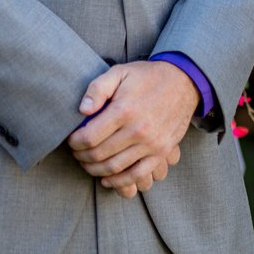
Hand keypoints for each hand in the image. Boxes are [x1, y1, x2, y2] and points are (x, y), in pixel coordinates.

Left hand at [70, 56, 198, 191]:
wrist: (183, 82)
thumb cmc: (146, 77)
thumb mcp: (119, 72)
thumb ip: (98, 89)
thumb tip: (82, 110)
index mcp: (124, 110)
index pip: (89, 137)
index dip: (74, 142)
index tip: (71, 140)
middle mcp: (138, 130)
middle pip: (99, 154)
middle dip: (82, 156)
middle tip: (76, 152)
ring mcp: (152, 144)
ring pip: (115, 167)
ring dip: (95, 170)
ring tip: (87, 164)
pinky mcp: (162, 152)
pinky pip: (138, 174)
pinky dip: (119, 181)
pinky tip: (107, 179)